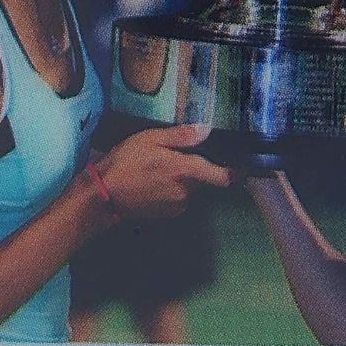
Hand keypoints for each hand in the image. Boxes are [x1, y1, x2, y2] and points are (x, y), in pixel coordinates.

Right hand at [94, 123, 232, 219]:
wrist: (103, 195)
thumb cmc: (125, 162)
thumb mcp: (150, 139)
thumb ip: (181, 136)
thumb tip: (207, 130)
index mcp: (184, 171)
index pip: (221, 176)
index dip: (234, 173)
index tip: (242, 170)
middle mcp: (186, 191)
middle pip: (202, 179)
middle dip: (194, 170)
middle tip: (171, 159)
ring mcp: (177, 205)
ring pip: (189, 189)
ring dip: (181, 181)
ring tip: (156, 171)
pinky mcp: (167, 215)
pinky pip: (178, 199)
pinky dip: (171, 192)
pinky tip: (152, 184)